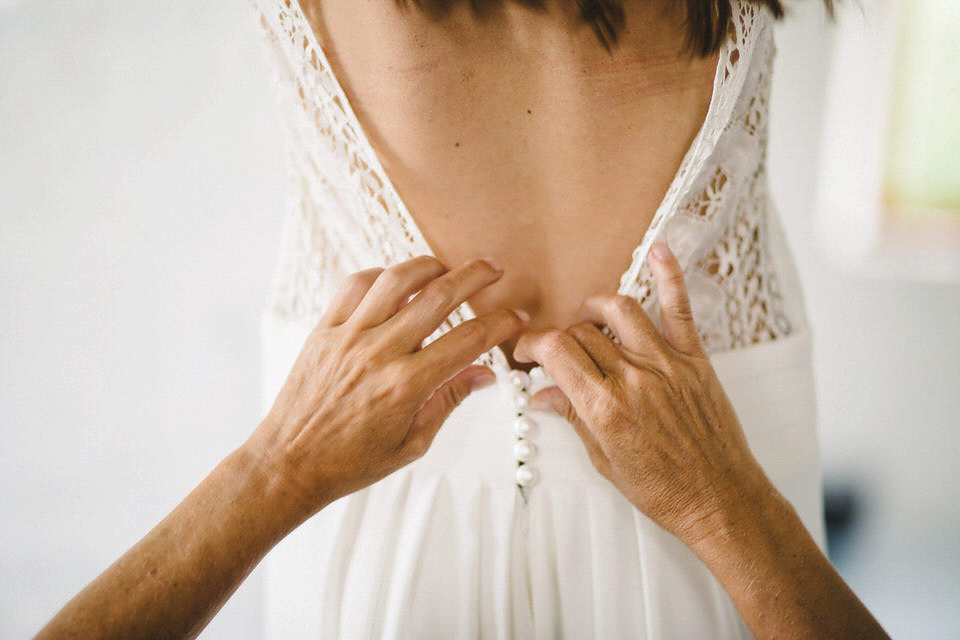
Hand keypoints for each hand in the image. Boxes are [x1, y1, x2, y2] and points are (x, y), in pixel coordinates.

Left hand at [244, 255, 527, 524]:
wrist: (289, 464)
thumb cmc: (349, 462)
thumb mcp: (412, 444)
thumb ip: (449, 401)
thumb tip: (484, 374)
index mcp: (407, 385)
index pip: (468, 339)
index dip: (500, 323)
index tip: (516, 317)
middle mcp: (379, 353)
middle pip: (439, 296)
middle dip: (475, 277)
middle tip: (494, 270)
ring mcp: (348, 336)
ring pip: (397, 279)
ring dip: (429, 265)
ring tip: (447, 267)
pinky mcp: (324, 330)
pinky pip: (354, 286)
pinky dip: (380, 275)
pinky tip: (396, 282)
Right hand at [513, 242, 766, 546]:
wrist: (719, 500)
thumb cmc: (664, 490)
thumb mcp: (604, 460)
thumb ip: (573, 418)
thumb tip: (543, 395)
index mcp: (604, 407)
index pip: (556, 352)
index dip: (533, 344)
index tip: (527, 351)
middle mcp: (633, 379)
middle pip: (582, 332)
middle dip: (561, 336)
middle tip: (556, 350)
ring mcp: (666, 365)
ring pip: (621, 310)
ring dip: (595, 308)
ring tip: (587, 318)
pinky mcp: (695, 361)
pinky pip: (679, 310)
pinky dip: (669, 276)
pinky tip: (657, 252)